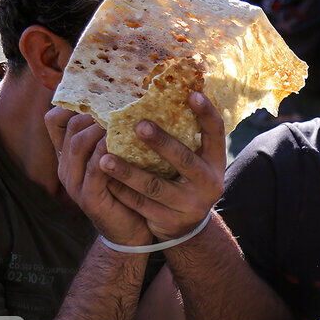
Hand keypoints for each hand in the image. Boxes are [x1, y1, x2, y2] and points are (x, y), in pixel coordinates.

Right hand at [45, 108, 151, 246]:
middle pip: (70, 126)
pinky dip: (109, 152)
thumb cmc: (128, 188)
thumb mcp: (118, 159)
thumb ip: (115, 135)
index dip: (73, 102)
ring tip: (125, 116)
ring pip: (79, 143)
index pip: (55, 119)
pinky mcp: (89, 198)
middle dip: (95, 110)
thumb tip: (131, 99)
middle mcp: (66, 166)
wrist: (132, 232)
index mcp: (69, 155)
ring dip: (102, 127)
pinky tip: (125, 142)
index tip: (102, 90)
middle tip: (122, 100)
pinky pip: (95, 167)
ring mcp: (74, 183)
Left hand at [91, 92, 227, 241]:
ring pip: (155, 187)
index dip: (207, 114)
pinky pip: (141, 205)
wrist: (187, 226)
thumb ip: (186, 136)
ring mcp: (190, 205)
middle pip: (185, 160)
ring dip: (128, 172)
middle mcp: (208, 183)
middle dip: (162, 143)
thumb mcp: (195, 160)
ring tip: (105, 158)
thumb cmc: (185, 179)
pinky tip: (103, 179)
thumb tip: (169, 92)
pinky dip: (121, 191)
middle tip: (139, 125)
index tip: (192, 94)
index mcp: (215, 161)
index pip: (216, 133)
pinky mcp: (170, 222)